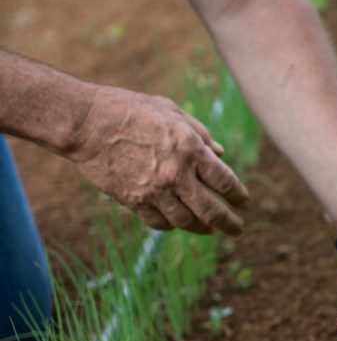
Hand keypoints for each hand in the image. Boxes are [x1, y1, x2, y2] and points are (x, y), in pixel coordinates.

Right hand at [68, 85, 248, 234]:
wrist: (87, 123)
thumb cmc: (130, 109)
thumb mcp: (171, 111)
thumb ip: (200, 133)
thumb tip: (220, 152)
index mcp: (191, 148)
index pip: (225, 181)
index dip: (238, 195)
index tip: (244, 203)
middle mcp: (177, 174)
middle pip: (211, 210)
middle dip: (229, 223)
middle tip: (237, 230)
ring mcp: (155, 191)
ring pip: (186, 221)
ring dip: (201, 228)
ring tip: (209, 230)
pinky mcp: (134, 201)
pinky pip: (159, 223)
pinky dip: (171, 225)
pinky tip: (177, 223)